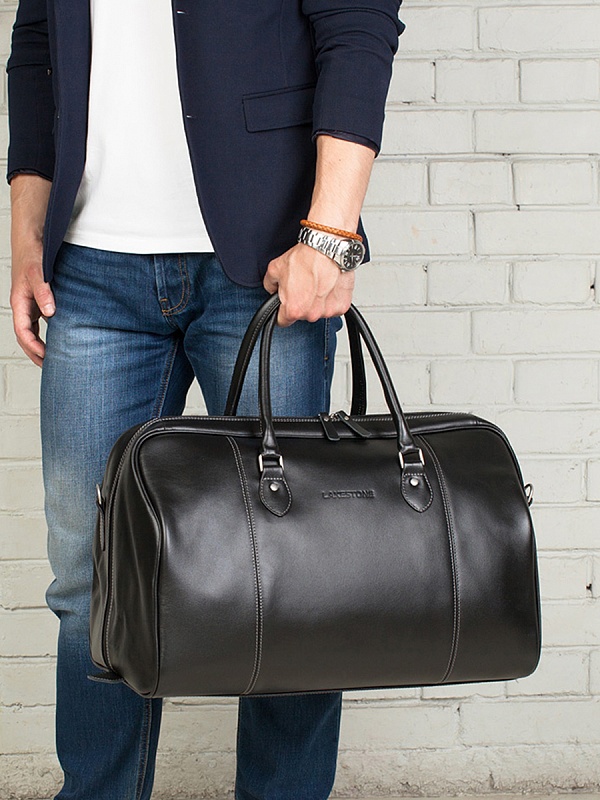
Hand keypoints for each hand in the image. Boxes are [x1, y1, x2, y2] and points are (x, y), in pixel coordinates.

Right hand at [10, 236, 54, 366]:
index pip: (23, 332)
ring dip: (41, 346)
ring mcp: (30, 305)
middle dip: (36, 353)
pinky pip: (41, 322)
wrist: (32, 240)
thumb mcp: (38, 273)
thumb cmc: (33, 255)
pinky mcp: (38, 301)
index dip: (33, 347)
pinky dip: (48, 333)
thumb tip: (50, 313)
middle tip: (51, 367)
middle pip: (26, 337)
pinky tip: (61, 340)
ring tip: (55, 359)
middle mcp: (23, 307)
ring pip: (32, 331)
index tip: (45, 357)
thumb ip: (43, 292)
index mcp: (19, 303)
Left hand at [263, 242, 354, 326]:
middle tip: (304, 286)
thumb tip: (272, 290)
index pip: (282, 321)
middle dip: (302, 304)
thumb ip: (269, 285)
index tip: (286, 304)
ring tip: (318, 283)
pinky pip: (334, 306)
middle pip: (303, 316)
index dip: (282, 311)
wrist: (328, 247)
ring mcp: (328, 311)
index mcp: (293, 310)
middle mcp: (311, 314)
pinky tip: (328, 285)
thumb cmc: (305, 257)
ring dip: (318, 302)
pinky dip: (332, 298)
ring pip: (319, 311)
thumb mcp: (275, 269)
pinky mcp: (342, 305)